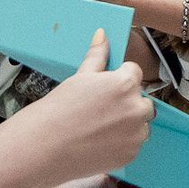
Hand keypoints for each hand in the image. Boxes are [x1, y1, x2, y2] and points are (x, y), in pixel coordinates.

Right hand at [2, 28, 154, 186]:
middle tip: (100, 110)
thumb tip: (102, 34)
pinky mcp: (131, 153)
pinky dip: (122, 142)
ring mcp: (136, 133)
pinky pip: (134, 143)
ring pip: (140, 123)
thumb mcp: (80, 77)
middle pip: (141, 99)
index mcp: (125, 83)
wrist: (46, 146)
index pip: (135, 72)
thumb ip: (97, 56)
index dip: (119, 78)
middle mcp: (137, 108)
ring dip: (128, 123)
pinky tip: (100, 141)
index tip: (105, 89)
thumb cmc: (60, 109)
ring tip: (99, 127)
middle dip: (127, 102)